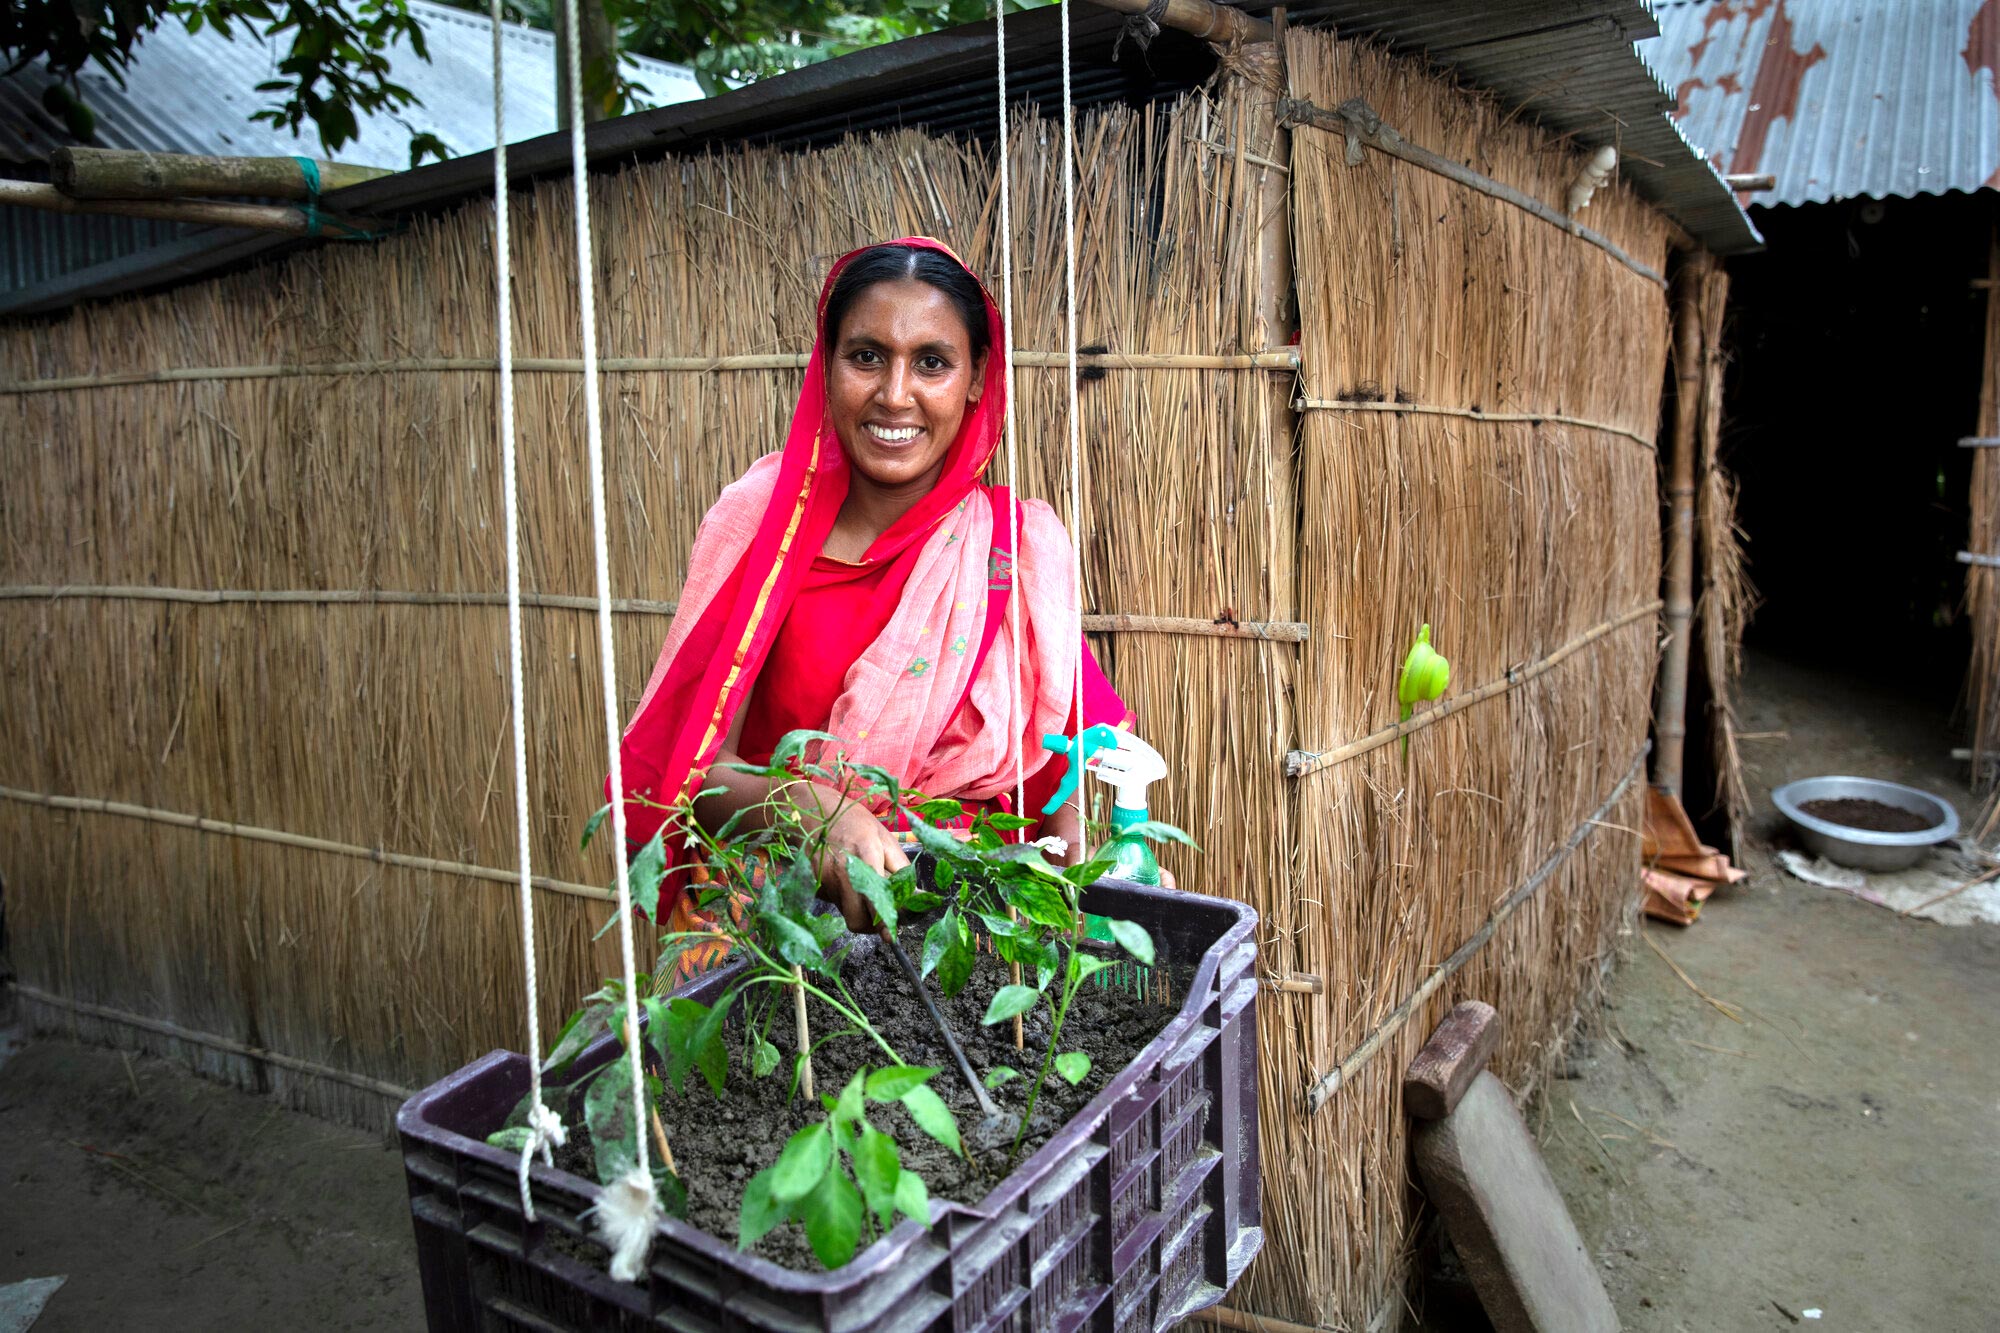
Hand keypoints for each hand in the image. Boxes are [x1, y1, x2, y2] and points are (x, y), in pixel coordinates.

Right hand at [813, 798, 907, 932]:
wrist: (813, 812)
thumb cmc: (856, 823)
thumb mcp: (885, 839)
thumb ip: (901, 870)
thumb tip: (918, 897)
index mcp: (865, 856)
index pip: (874, 899)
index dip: (883, 921)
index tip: (891, 935)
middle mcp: (842, 873)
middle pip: (857, 920)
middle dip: (872, 925)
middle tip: (883, 915)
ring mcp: (825, 881)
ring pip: (846, 914)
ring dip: (860, 911)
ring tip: (867, 891)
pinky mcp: (816, 885)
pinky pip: (836, 903)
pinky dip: (847, 899)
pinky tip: (848, 880)